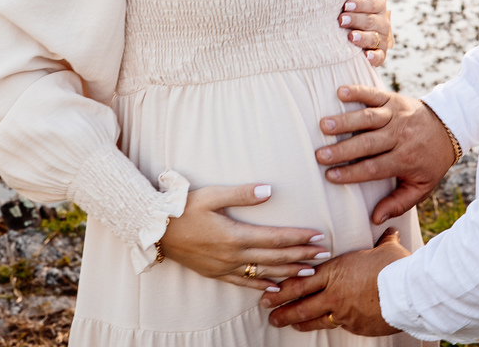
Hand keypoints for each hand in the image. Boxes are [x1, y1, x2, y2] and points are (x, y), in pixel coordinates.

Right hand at [158, 184, 329, 291]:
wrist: (155, 231)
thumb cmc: (182, 208)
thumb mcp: (212, 195)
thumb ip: (242, 194)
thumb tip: (269, 190)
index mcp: (235, 235)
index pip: (276, 238)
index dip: (298, 237)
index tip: (318, 235)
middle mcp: (233, 255)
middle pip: (275, 257)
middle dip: (301, 256)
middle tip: (324, 254)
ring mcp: (225, 267)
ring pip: (264, 272)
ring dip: (288, 272)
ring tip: (309, 272)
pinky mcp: (216, 273)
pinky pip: (243, 283)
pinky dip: (262, 285)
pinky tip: (275, 288)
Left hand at [263, 228, 407, 333]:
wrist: (409, 293)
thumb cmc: (396, 266)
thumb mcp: (386, 249)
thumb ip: (383, 241)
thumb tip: (390, 231)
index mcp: (336, 271)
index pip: (300, 282)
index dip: (282, 289)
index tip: (269, 292)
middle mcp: (334, 294)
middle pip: (300, 305)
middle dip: (281, 310)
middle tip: (268, 313)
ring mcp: (344, 313)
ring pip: (315, 319)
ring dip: (298, 322)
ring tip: (287, 324)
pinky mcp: (356, 326)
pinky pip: (339, 326)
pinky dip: (330, 325)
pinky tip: (324, 326)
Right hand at [316, 85, 456, 224]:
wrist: (449, 127)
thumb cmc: (430, 161)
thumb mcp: (422, 186)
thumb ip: (399, 203)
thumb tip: (375, 218)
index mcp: (406, 159)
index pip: (374, 168)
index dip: (351, 173)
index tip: (330, 176)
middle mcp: (400, 135)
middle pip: (367, 143)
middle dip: (342, 149)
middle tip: (319, 154)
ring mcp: (396, 115)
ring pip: (368, 118)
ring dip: (345, 120)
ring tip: (324, 125)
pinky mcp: (393, 99)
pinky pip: (374, 94)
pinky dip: (358, 91)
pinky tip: (340, 92)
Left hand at [340, 0, 393, 66]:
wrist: (351, 35)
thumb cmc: (350, 12)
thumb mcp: (353, 2)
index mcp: (378, 7)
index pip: (374, 3)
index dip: (360, 4)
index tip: (346, 5)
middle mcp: (383, 23)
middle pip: (371, 21)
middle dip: (356, 20)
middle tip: (341, 20)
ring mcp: (382, 40)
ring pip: (374, 38)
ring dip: (363, 37)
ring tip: (351, 36)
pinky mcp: (380, 55)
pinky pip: (379, 57)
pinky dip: (374, 57)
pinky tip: (366, 56)